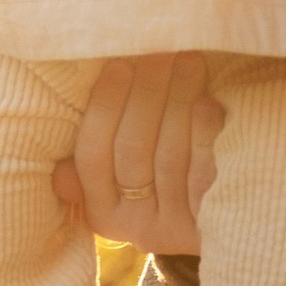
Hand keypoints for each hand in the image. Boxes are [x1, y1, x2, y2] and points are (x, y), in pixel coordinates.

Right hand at [52, 56, 223, 254]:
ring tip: (187, 60)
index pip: (92, 156)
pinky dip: (203, 133)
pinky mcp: (211, 220)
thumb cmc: (166, 185)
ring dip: (177, 101)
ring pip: (168, 158)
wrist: (223, 234)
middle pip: (132, 152)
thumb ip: (99, 158)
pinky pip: (203, 172)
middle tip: (160, 51)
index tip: (119, 64)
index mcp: (103, 212)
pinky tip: (208, 101)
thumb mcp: (123, 182)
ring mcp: (175, 225)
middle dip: (145, 94)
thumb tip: (63, 159)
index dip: (104, 108)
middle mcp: (135, 224)